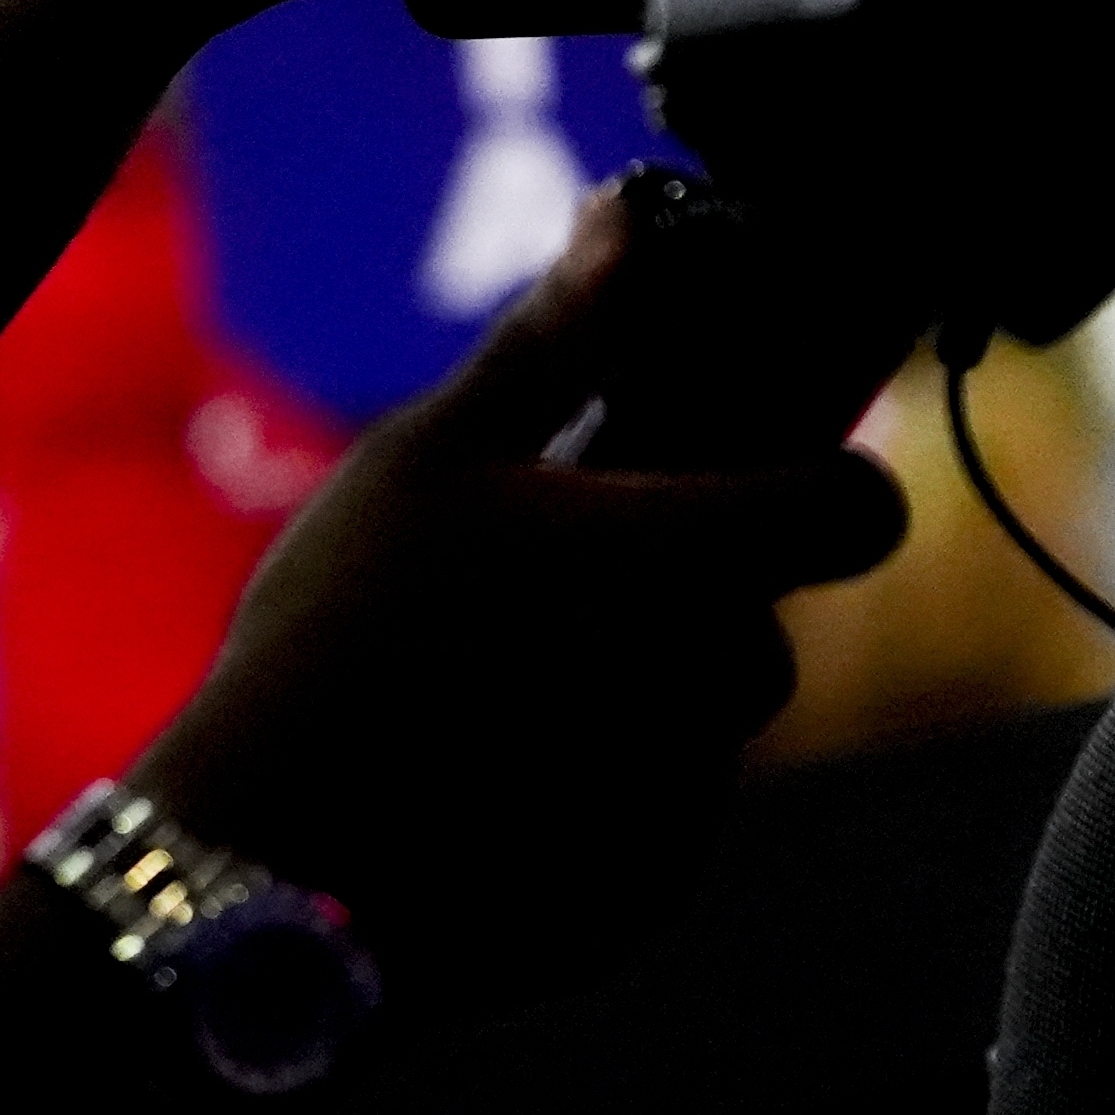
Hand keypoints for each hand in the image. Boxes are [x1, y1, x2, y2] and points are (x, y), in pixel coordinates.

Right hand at [130, 184, 905, 976]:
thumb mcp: (428, 457)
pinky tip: (482, 785)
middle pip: (758, 625)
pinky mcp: (638, 901)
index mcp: (670, 560)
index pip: (852, 511)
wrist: (261, 873)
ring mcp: (677, 808)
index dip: (833, 485)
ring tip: (491, 695)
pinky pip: (653, 824)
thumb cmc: (342, 637)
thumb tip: (632, 214)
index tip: (778, 481)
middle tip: (551, 595)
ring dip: (637, 700)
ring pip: (705, 726)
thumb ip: (556, 341)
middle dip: (683, 606)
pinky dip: (594, 798)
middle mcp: (701, 688)